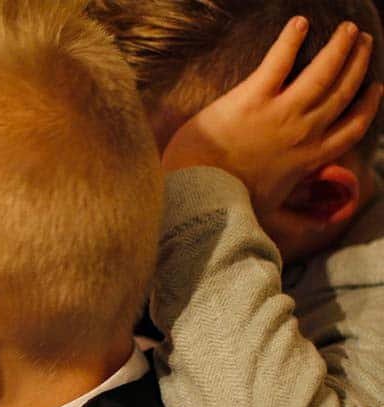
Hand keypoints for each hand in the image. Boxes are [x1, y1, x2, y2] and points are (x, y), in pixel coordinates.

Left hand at [162, 18, 382, 221]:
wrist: (197, 195)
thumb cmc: (227, 206)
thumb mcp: (270, 217)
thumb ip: (298, 218)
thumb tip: (323, 226)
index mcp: (309, 160)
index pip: (351, 128)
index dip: (366, 106)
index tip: (374, 88)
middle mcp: (303, 133)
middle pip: (342, 93)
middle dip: (357, 65)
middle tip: (364, 44)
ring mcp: (280, 113)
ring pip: (322, 73)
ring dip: (339, 48)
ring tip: (348, 30)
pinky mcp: (251, 98)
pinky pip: (278, 61)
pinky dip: (291, 40)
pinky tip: (300, 22)